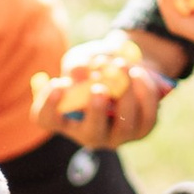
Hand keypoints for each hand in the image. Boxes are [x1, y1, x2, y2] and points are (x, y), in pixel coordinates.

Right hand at [32, 32, 179, 150]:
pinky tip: (138, 74)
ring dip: (126, 94)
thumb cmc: (96, 66)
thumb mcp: (83, 58)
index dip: (48, 105)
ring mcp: (117, 135)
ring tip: (122, 66)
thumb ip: (78, 64)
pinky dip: (144, 94)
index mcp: (65, 117)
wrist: (127, 68)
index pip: (47, 119)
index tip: (57, 82)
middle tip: (99, 89)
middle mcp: (88, 132)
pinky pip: (147, 118)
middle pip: (91, 132)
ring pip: (124, 125)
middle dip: (96, 111)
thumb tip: (82, 73)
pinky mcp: (142, 130)